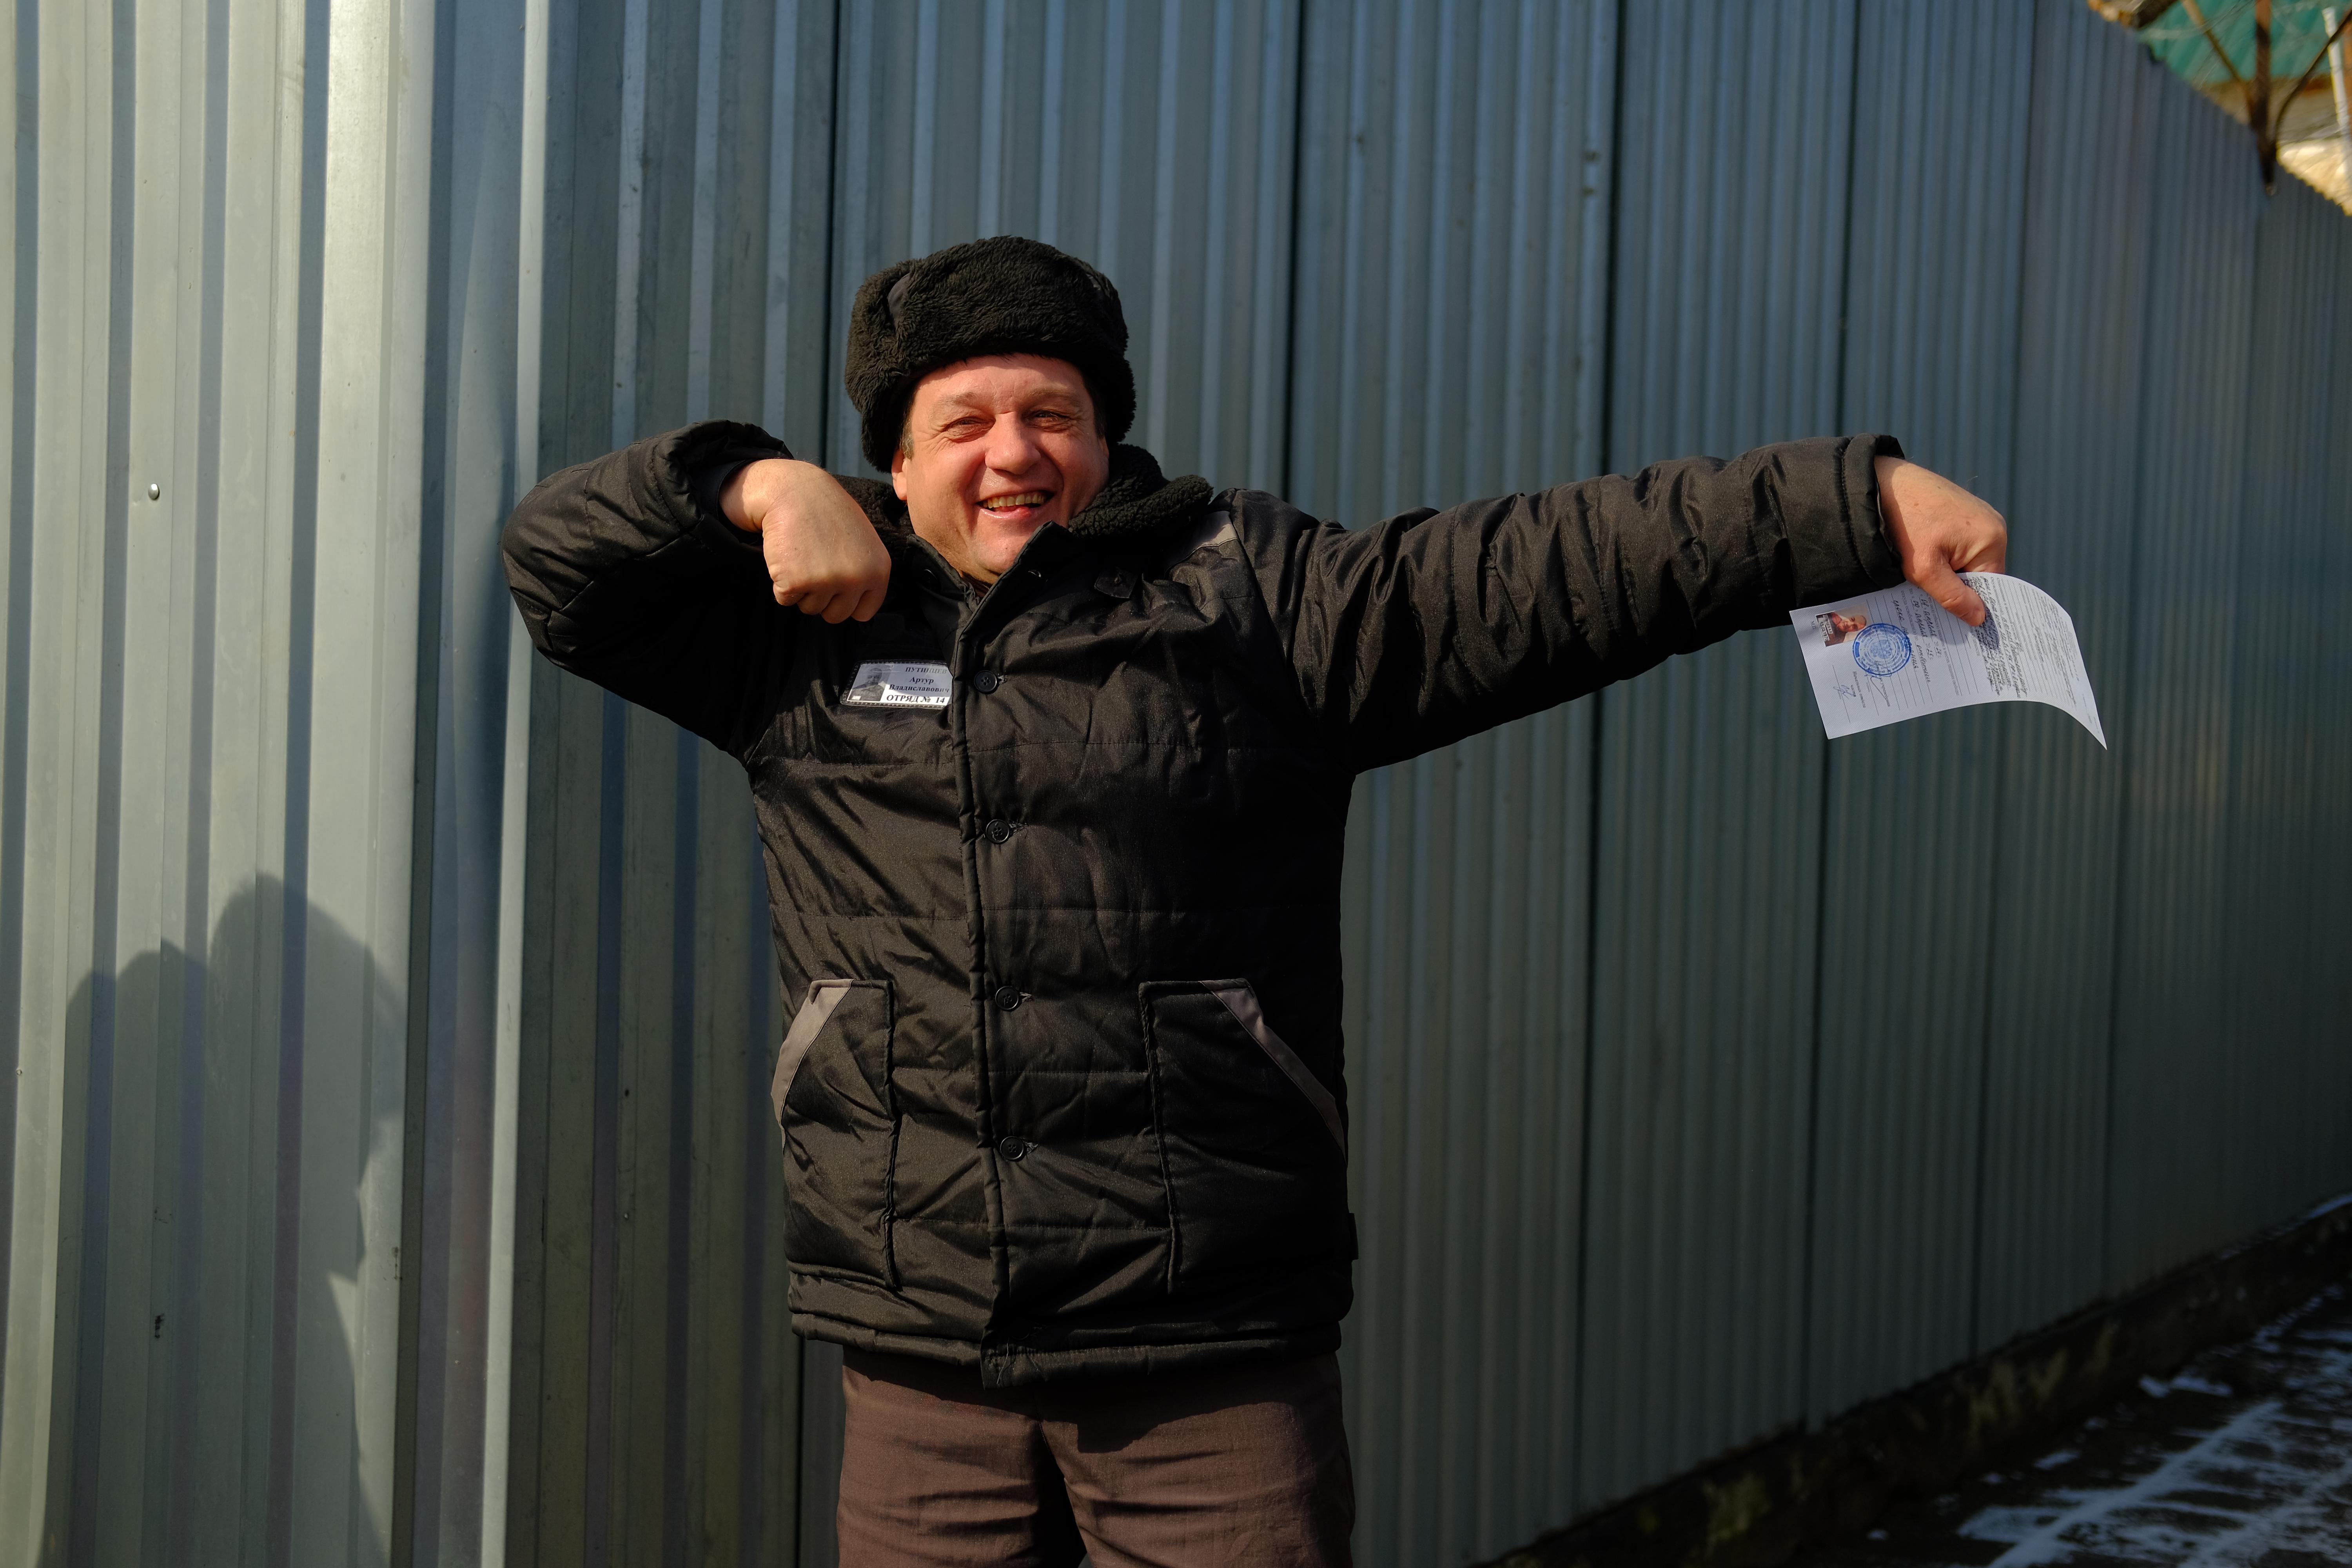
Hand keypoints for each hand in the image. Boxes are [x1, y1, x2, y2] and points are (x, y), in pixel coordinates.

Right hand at [721, 458, 891, 622]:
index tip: (836, 583)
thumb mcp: (862, 540)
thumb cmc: (826, 513)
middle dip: (822, 596)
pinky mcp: (795, 581)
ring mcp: (826, 581)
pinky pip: (785, 600)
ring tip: (802, 555)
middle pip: (835, 615)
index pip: (864, 612)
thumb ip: (865, 572)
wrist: (793, 490)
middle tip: (815, 563)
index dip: (846, 601)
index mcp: (877, 570)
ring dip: (801, 588)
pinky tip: (787, 556)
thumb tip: (859, 607)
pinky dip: (781, 582)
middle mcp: (856, 578)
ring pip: (809, 608)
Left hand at [1875, 456, 2006, 625]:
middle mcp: (1992, 525)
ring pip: (1966, 561)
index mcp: (1992, 539)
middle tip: (1933, 611)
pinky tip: (1921, 563)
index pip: (1991, 587)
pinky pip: (1958, 545)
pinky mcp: (1961, 512)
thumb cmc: (1905, 523)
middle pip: (1979, 574)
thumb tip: (1979, 619)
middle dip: (1957, 591)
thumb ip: (1953, 596)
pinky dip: (1942, 558)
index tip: (1956, 625)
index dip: (1973, 606)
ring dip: (1946, 575)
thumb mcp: (1925, 569)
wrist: (1882, 484)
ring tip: (1923, 585)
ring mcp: (1978, 516)